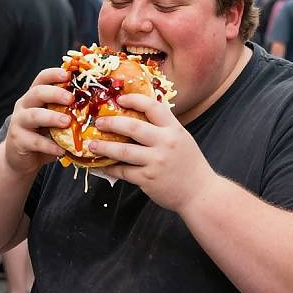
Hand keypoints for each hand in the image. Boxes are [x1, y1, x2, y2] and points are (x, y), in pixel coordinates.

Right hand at [4, 68, 72, 177]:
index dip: (54, 74)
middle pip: (37, 93)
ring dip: (52, 118)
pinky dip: (49, 145)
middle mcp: (25, 105)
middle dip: (55, 94)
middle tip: (71, 99)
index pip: (42, 78)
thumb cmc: (43, 134)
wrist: (20, 158)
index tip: (68, 74)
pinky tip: (61, 150)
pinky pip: (34, 141)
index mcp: (35, 96)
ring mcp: (19, 122)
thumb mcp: (55, 119)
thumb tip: (97, 104)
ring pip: (33, 115)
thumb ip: (68, 110)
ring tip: (67, 122)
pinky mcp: (18, 141)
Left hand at [88, 94, 215, 211]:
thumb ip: (163, 128)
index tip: (119, 99)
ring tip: (92, 145)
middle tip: (98, 122)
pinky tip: (101, 165)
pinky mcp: (148, 179)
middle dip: (111, 123)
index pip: (153, 107)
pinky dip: (109, 168)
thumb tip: (138, 116)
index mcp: (174, 129)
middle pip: (132, 127)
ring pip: (122, 151)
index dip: (134, 100)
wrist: (200, 193)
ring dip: (103, 147)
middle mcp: (165, 143)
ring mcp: (156, 161)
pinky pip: (123, 171)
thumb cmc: (189, 164)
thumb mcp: (182, 139)